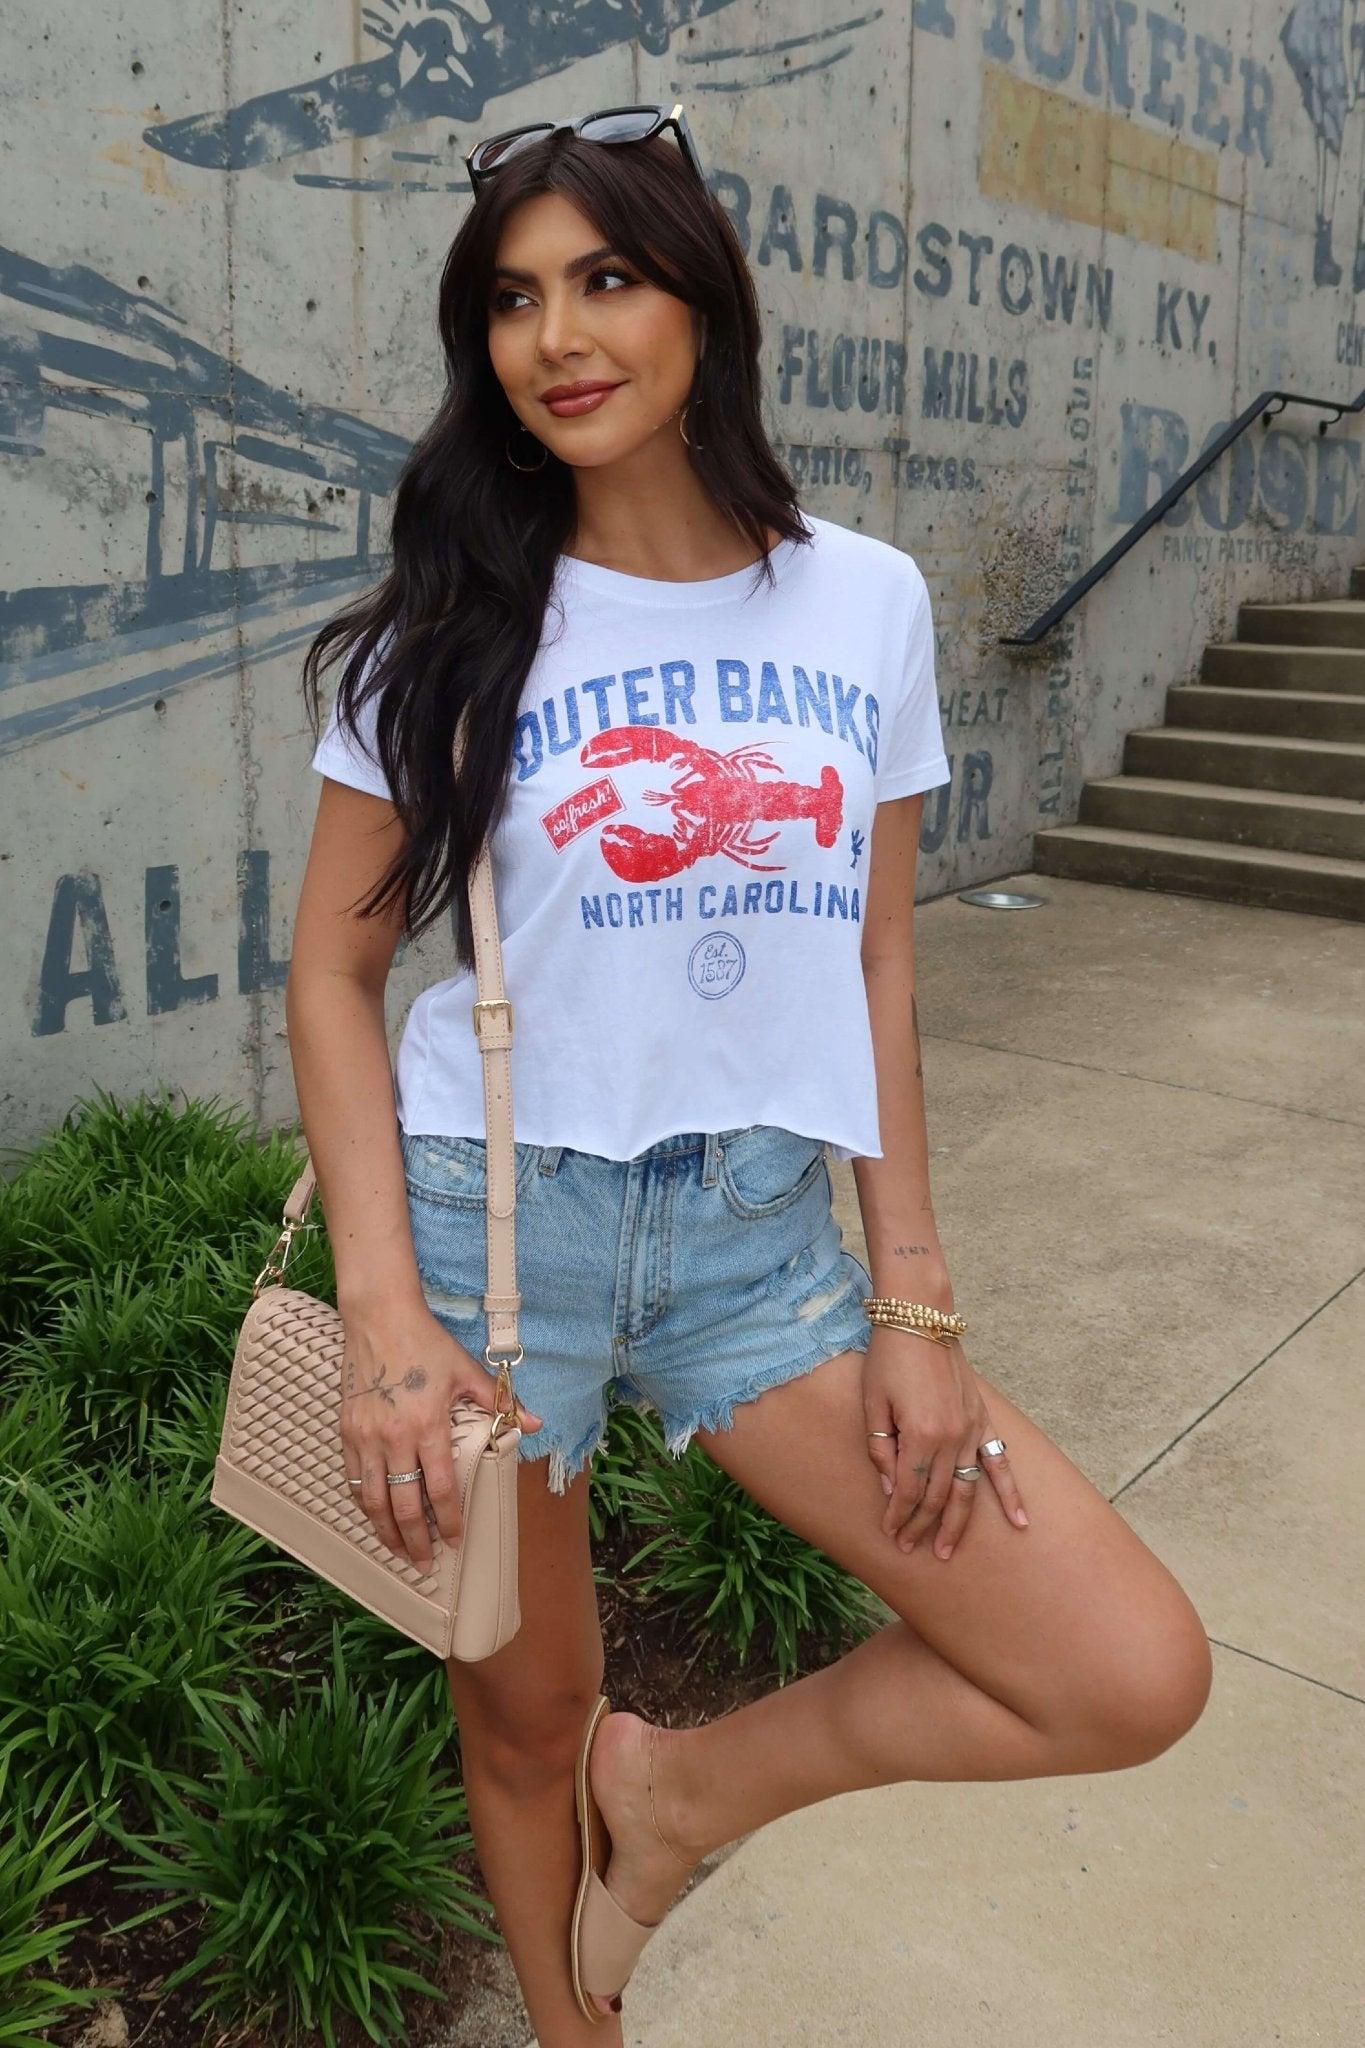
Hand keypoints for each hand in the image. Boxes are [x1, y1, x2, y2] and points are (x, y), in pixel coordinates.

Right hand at [338, 1298, 542, 1570]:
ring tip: (400, 1554)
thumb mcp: (468, 1371)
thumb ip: (499, 1403)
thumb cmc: (426, 1343)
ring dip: (387, 1533)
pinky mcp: (347, 1431)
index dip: (450, 1521)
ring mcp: (366, 1437)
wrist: (378, 1317)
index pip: (442, 1489)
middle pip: (404, 1506)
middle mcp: (395, 1438)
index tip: (456, 1543)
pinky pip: (355, 1480)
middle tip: (427, 1565)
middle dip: (417, 1542)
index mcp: (429, 1425)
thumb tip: (533, 1425)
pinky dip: (365, 1505)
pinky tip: (375, 1518)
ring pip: (374, 1501)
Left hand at [861, 1325, 1027, 1559]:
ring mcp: (972, 1429)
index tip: (890, 1535)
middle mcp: (951, 1437)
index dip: (899, 1516)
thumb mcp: (872, 1403)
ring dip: (958, 1522)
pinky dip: (1009, 1492)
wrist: (919, 1316)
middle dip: (922, 1526)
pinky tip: (1019, 1521)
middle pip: (937, 1496)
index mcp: (920, 1435)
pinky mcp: (982, 1419)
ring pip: (967, 1488)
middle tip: (910, 1549)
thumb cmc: (888, 1358)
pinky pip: (999, 1462)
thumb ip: (881, 1449)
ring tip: (948, 1551)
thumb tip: (892, 1490)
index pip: (909, 1491)